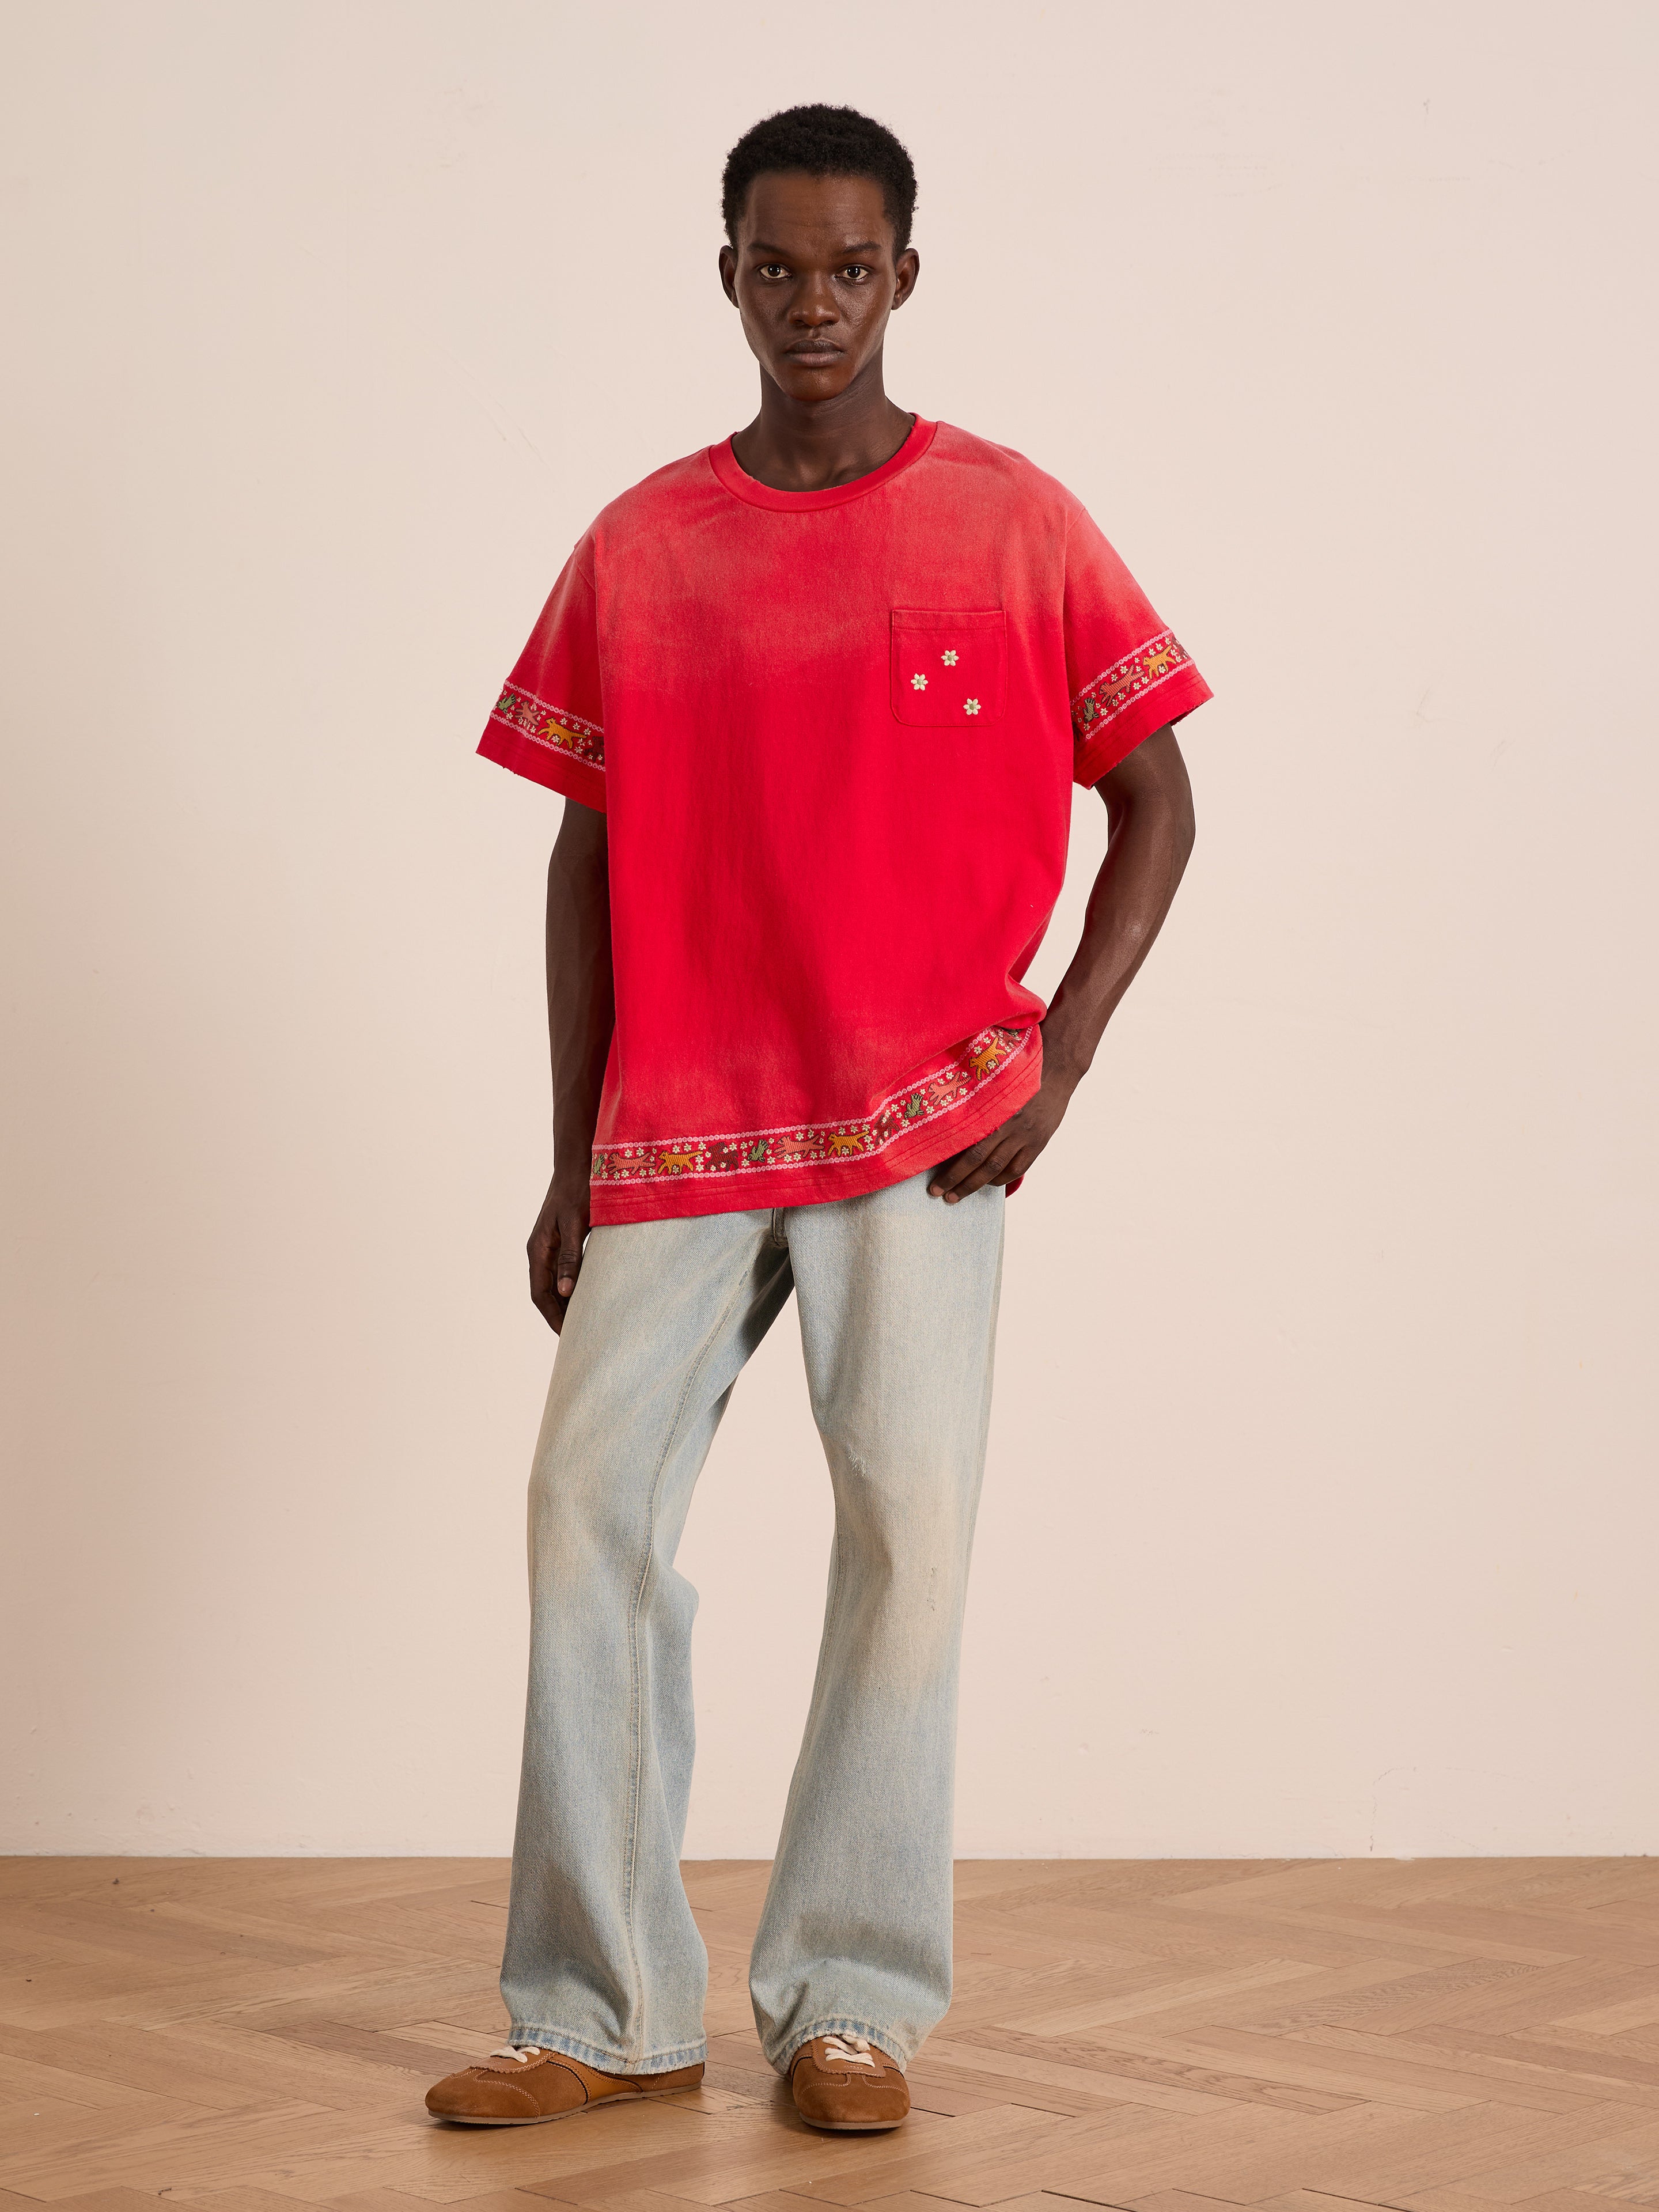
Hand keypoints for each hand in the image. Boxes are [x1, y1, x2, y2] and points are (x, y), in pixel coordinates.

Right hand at [527, 1170, 590, 1332]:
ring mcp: (550, 1245)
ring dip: (566, 1304)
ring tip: (584, 1323)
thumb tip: (565, 1292)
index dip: (553, 1317)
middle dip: (559, 1316)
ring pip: (554, 1284)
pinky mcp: (562, 1239)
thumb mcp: (576, 1223)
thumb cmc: (579, 1189)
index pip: (540, 1294)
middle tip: (579, 1337)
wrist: (578, 1161)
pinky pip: (564, 1271)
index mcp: (538, 1249)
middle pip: (545, 1293)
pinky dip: (573, 1287)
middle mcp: (540, 1250)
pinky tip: (588, 1295)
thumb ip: (571, 1257)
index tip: (569, 1336)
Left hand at [927, 1067, 1075, 1204]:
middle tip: (936, 1192)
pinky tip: (988, 1183)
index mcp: (993, 1109)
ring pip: (995, 1168)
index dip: (949, 1163)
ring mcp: (1024, 1136)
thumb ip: (977, 1105)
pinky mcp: (1037, 1142)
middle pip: (978, 1159)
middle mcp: (1008, 1124)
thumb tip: (950, 1124)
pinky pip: (1017, 1169)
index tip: (931, 1173)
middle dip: (956, 1179)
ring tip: (956, 1196)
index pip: (967, 1142)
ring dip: (973, 1184)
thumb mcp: (995, 1085)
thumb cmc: (1019, 1074)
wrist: (1057, 1071)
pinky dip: (1001, 1179)